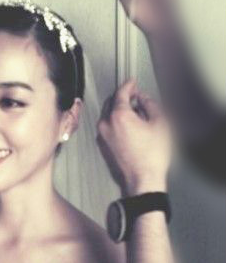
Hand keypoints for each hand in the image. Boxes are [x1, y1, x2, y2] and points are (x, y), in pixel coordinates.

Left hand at [97, 79, 171, 195]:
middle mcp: (106, 124)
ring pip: (108, 114)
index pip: (121, 92)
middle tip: (135, 95)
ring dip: (119, 109)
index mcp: (119, 116)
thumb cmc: (151, 157)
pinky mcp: (103, 146)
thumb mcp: (160, 123)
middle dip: (123, 96)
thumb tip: (143, 99)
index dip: (129, 85)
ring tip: (135, 112)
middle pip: (111, 102)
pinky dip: (116, 122)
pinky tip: (129, 126)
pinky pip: (107, 127)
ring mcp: (102, 136)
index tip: (133, 82)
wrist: (142, 180)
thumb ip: (150, 105)